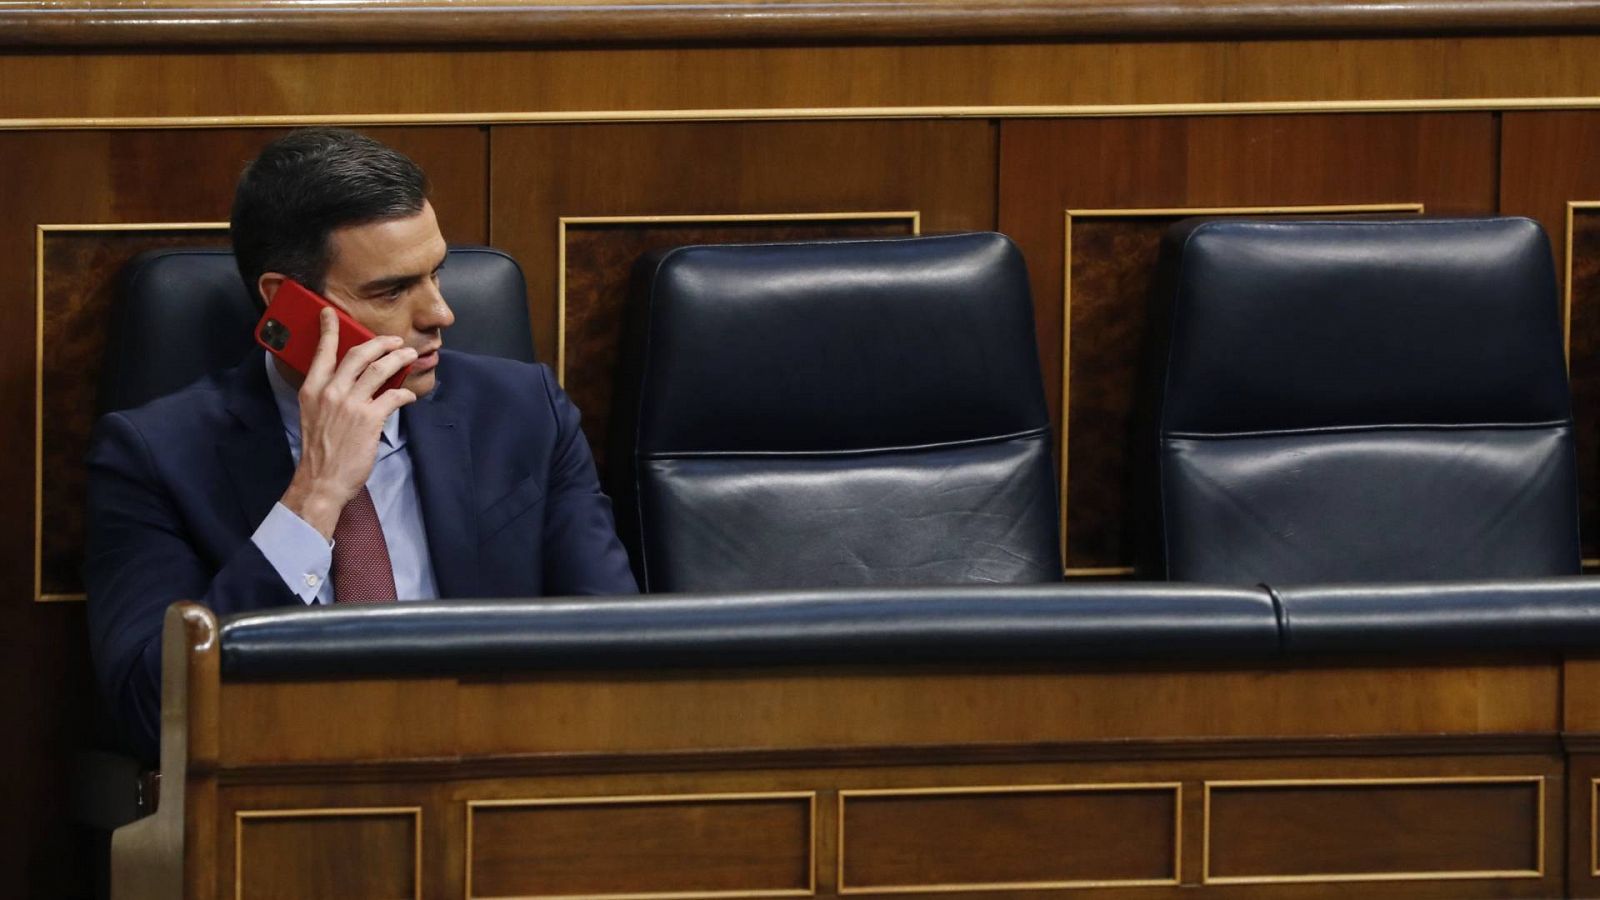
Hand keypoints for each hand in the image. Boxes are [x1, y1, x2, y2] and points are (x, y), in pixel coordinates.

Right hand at [279, 307, 417, 538]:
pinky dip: (404, 393)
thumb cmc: (319, 450)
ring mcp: (350, 404)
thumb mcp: (311, 414)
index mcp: (312, 389)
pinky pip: (393, 396)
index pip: (322, 352)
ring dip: (399, 359)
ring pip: (380, 370)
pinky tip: (408, 395)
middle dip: (380, 343)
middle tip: (394, 340)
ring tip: (409, 356)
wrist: (321, 480)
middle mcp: (330, 392)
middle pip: (359, 354)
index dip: (329, 330)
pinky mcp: (370, 419)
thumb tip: (345, 380)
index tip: (330, 314)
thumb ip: (325, 394)